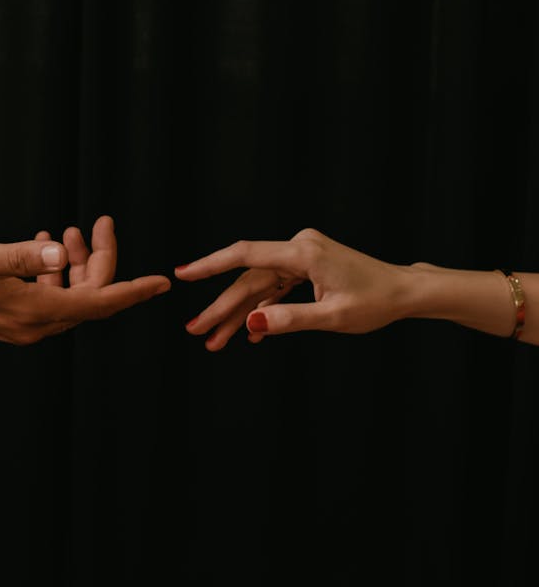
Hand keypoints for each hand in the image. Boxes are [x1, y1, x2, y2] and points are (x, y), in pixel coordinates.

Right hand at [0, 214, 169, 342]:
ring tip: (67, 230)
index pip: (98, 304)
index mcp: (33, 312)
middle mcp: (33, 324)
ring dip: (74, 263)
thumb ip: (20, 256)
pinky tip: (44, 243)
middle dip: (99, 260)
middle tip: (100, 224)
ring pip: (69, 294)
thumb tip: (56, 253)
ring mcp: (22, 321)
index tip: (160, 283)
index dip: (132, 292)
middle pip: (88, 296)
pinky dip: (52, 270)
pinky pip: (47, 294)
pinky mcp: (10, 313)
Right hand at [175, 228, 411, 349]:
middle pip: (249, 278)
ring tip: (215, 340)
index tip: (183, 275)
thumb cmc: (375, 302)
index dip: (210, 265)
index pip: (246, 256)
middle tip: (196, 331)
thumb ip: (290, 320)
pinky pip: (275, 286)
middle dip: (222, 308)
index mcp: (304, 253)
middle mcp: (300, 247)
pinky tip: (249, 331)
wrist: (404, 291)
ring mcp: (302, 255)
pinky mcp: (306, 265)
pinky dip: (262, 308)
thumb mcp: (332, 318)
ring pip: (259, 285)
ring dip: (238, 312)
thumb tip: (250, 324)